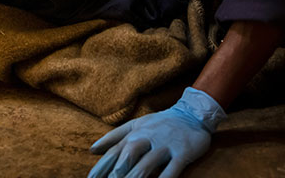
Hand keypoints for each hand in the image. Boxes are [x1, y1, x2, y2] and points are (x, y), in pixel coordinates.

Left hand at [87, 87, 225, 177]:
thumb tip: (92, 149)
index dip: (102, 167)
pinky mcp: (182, 152)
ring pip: (148, 163)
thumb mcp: (135, 125)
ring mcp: (165, 145)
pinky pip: (172, 169)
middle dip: (117, 172)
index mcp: (134, 133)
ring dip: (136, 177)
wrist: (192, 113)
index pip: (114, 151)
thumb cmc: (159, 123)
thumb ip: (113, 137)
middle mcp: (148, 138)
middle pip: (128, 155)